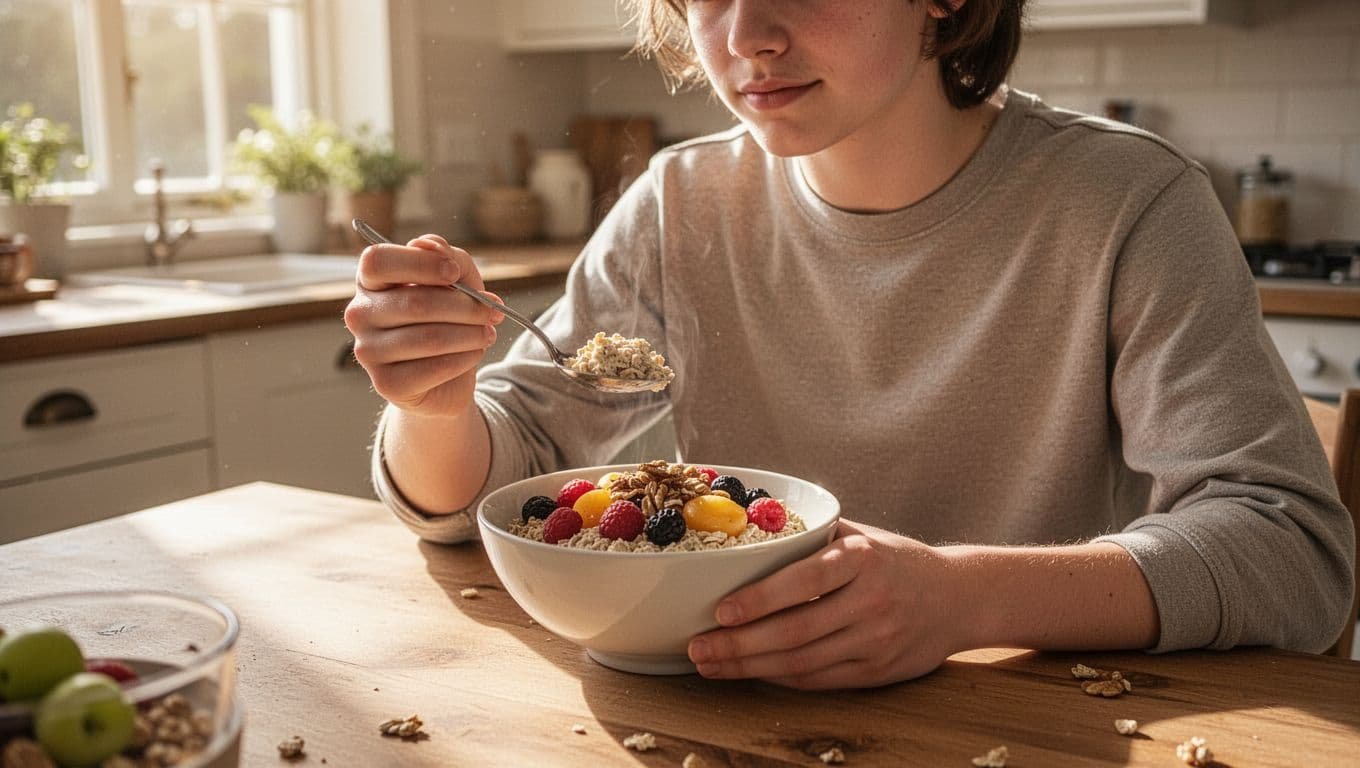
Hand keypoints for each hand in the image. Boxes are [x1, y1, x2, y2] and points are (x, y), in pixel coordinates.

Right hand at [344, 235, 503, 417]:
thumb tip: (429, 245)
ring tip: (487, 332)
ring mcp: (368, 351)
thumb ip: (448, 257)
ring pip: (429, 337)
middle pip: (414, 302)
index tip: (454, 273)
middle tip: (492, 311)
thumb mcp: (457, 281)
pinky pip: (433, 368)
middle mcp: (360, 314)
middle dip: (465, 306)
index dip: (420, 264)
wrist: (446, 377)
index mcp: (370, 281)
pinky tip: (474, 353)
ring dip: (471, 334)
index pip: (378, 261)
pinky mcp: (386, 384)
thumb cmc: (448, 319)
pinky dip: (465, 358)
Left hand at [686, 519, 965, 688]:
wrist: (960, 598)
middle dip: (739, 643)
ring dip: (749, 667)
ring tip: (711, 665)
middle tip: (698, 647)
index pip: (804, 581)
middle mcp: (871, 601)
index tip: (720, 610)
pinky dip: (779, 678)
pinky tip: (750, 672)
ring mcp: (876, 641)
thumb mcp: (862, 535)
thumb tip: (747, 526)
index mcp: (863, 558)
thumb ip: (812, 534)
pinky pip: (819, 680)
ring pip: (802, 662)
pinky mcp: (877, 671)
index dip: (759, 599)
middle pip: (795, 631)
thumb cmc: (897, 560)